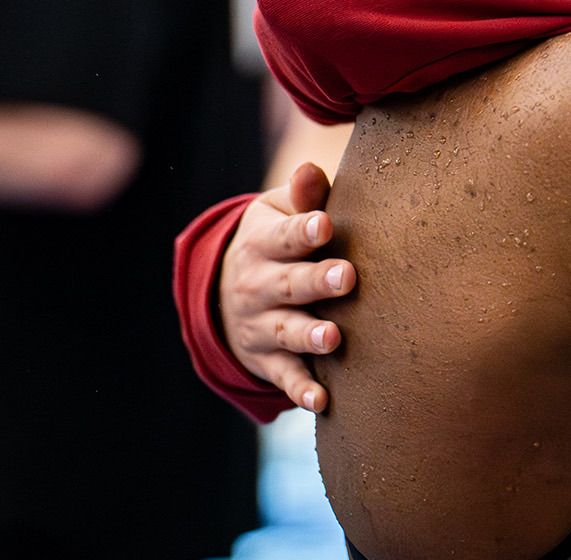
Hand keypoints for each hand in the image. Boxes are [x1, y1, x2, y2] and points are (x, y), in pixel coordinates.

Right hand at [219, 162, 353, 411]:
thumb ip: (301, 197)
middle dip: (315, 282)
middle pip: (288, 285)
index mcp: (262, 244)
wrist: (225, 293)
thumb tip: (311, 168)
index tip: (324, 224)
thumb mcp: (276, 215)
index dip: (302, 231)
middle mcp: (258, 287)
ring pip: (286, 332)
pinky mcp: (269, 361)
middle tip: (346, 276)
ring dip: (309, 336)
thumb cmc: (275, 243)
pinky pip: (285, 376)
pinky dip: (300, 390)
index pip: (283, 237)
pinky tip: (321, 401)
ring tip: (332, 338)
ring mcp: (262, 326)